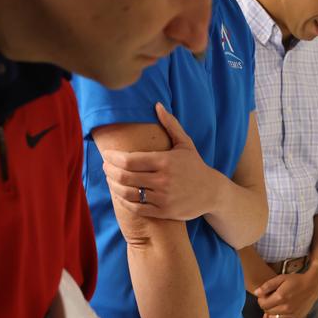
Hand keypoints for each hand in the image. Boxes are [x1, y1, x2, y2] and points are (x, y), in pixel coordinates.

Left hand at [100, 103, 216, 220]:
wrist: (212, 192)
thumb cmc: (195, 166)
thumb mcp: (185, 144)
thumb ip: (170, 124)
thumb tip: (157, 105)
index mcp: (165, 161)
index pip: (129, 160)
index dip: (113, 158)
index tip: (106, 155)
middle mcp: (163, 180)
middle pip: (125, 176)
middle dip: (109, 171)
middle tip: (104, 167)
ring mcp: (163, 197)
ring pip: (128, 193)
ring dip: (114, 186)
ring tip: (110, 180)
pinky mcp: (164, 212)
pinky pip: (137, 208)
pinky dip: (124, 202)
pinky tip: (120, 195)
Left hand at [254, 264, 317, 317]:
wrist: (312, 285)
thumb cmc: (297, 281)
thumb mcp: (281, 278)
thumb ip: (267, 286)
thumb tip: (256, 293)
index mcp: (280, 297)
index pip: (262, 304)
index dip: (261, 300)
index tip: (265, 297)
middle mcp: (285, 307)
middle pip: (267, 311)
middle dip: (266, 305)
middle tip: (271, 300)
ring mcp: (291, 314)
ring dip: (272, 313)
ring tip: (277, 305)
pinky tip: (279, 314)